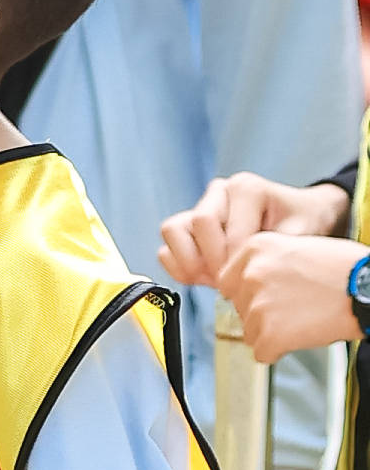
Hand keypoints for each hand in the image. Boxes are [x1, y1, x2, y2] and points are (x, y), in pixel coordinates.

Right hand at [157, 170, 349, 290]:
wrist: (300, 214)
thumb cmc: (302, 221)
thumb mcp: (301, 234)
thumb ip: (276, 251)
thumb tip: (254, 274)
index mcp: (246, 188)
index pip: (228, 228)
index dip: (235, 261)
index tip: (247, 280)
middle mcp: (220, 192)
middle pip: (198, 223)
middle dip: (213, 260)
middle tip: (231, 281)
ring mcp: (201, 206)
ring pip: (173, 230)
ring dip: (190, 261)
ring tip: (212, 279)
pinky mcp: (189, 225)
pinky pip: (168, 246)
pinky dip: (179, 266)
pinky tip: (203, 278)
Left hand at [222, 227, 363, 362]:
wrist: (367, 289)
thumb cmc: (344, 268)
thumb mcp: (297, 246)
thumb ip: (267, 263)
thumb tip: (249, 284)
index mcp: (255, 248)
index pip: (229, 281)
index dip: (249, 293)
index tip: (267, 297)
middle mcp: (250, 274)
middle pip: (239, 307)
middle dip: (261, 313)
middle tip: (293, 310)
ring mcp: (258, 305)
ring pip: (249, 332)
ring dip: (271, 333)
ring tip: (301, 321)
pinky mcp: (270, 334)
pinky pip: (261, 353)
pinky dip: (278, 352)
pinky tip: (300, 337)